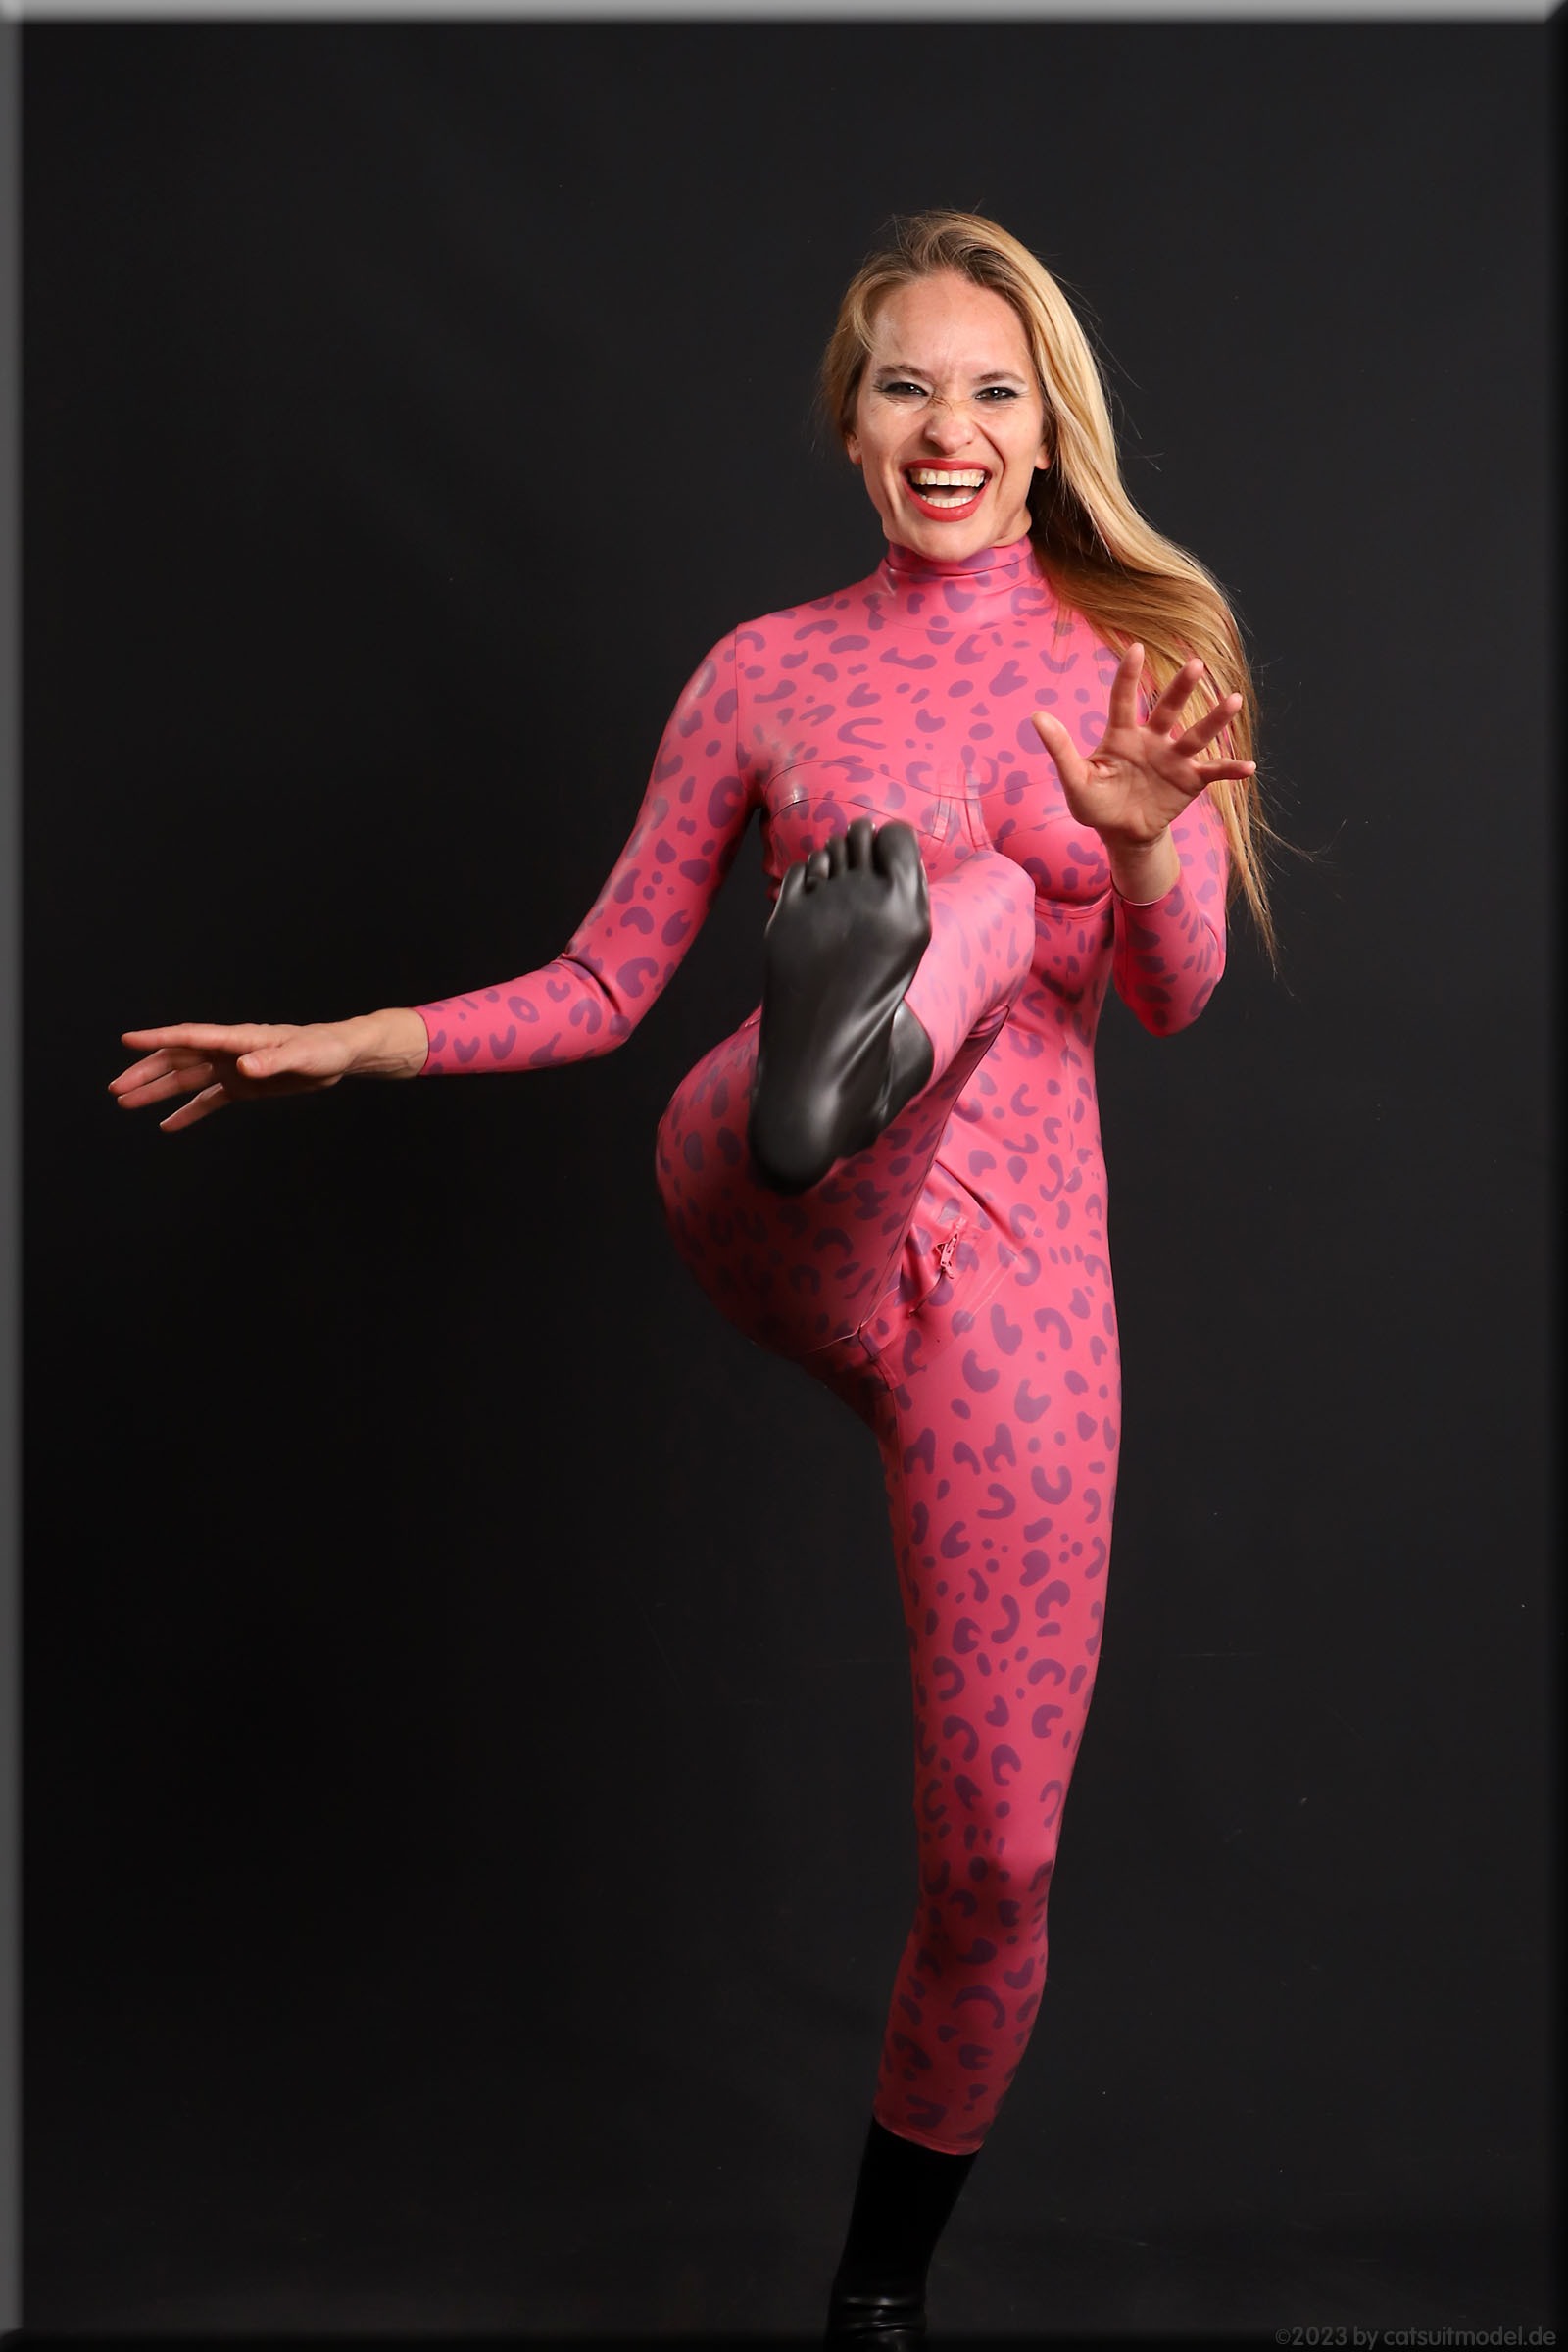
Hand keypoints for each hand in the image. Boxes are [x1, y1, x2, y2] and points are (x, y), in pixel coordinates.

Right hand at [109, 1019, 360, 1132]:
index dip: (158, 1038)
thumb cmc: (323, 1048)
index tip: (127, 1040)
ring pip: (186, 1080)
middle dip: (146, 1072)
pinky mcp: (242, 1086)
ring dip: (158, 1091)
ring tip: (128, 1103)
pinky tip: (167, 1125)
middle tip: (117, 1089)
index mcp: (238, 1039)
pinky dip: (188, 1112)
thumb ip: (270, 1061)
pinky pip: (208, 1100)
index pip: (191, 1036)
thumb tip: (241, 1066)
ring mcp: (232, 1069)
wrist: (340, 1057)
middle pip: (178, 1059)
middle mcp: (228, 1052)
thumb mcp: (300, 1056)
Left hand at [1029, 645, 1254, 849]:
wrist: (1121, 833)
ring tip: (1233, 700)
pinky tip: (1249, 767)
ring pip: (1197, 734)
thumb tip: (1036, 716)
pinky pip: (1213, 772)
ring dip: (1215, 719)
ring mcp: (1174, 758)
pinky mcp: (1190, 780)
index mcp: (1122, 735)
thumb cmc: (1096, 803)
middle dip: (1181, 688)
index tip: (1135, 649)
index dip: (1129, 677)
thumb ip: (1060, 749)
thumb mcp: (1075, 780)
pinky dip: (1230, 770)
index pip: (1124, 700)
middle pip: (1168, 709)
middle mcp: (1152, 739)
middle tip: (1195, 664)